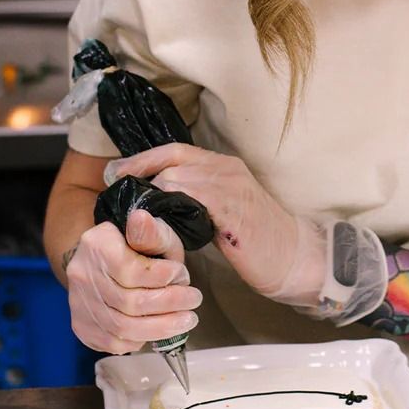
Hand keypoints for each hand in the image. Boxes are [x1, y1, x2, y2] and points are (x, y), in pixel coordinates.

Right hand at [64, 209, 201, 353]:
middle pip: (128, 302)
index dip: (162, 277)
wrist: (103, 259)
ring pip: (121, 327)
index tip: (184, 275)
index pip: (130, 269)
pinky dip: (140, 340)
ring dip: (161, 328)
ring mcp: (79, 303)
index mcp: (97, 244)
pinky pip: (112, 343)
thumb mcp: (151, 230)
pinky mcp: (81, 325)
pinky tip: (158, 330)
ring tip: (186, 320)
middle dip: (169, 304)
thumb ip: (150, 231)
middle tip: (194, 302)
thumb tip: (140, 218)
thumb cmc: (136, 244)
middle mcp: (82, 275)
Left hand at [105, 144, 322, 300]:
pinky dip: (168, 209)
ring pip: (177, 178)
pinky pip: (191, 200)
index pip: (175, 150)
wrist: (295, 257)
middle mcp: (227, 169)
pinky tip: (155, 224)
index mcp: (225, 166)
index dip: (143, 158)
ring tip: (131, 211)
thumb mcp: (224, 210)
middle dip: (138, 171)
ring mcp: (232, 187)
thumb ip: (197, 199)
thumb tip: (158, 201)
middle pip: (172, 159)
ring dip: (150, 195)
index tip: (116, 170)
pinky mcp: (233, 210)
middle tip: (114, 186)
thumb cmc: (258, 240)